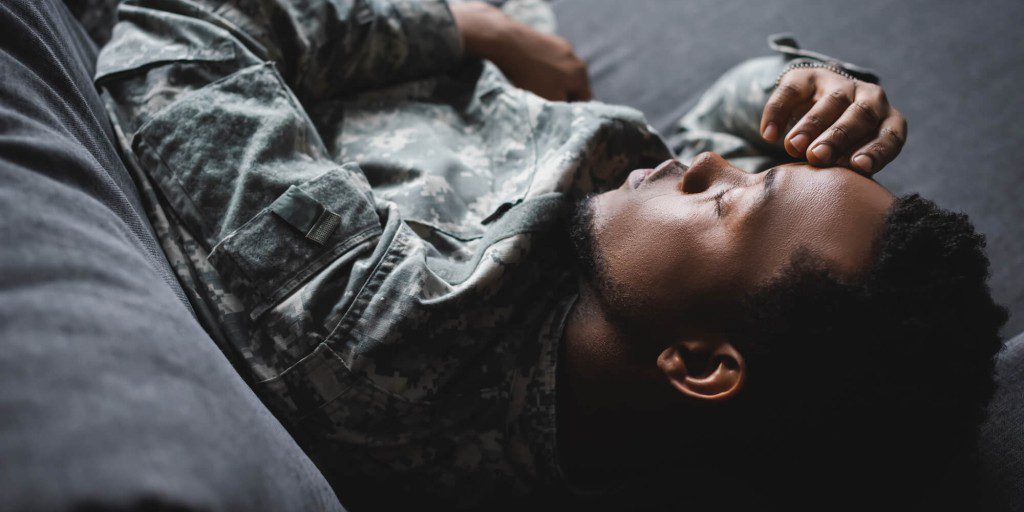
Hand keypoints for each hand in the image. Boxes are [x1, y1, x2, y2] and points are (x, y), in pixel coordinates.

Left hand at [450, 1, 591, 101]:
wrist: (508, 43)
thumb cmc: (530, 77)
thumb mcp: (550, 100)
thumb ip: (565, 109)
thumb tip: (571, 114)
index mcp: (581, 75)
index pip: (585, 100)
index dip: (571, 111)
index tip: (556, 116)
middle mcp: (576, 59)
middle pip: (573, 85)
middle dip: (561, 95)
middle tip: (543, 102)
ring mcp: (562, 46)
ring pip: (562, 72)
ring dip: (552, 81)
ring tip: (534, 86)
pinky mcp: (547, 39)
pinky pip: (550, 60)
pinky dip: (543, 68)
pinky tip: (529, 71)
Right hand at [759, 65, 906, 174]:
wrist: (817, 108)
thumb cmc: (840, 148)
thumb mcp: (851, 158)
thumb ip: (848, 171)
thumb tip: (834, 192)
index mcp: (887, 122)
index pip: (890, 135)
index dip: (876, 150)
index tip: (858, 167)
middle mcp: (870, 99)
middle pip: (861, 115)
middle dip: (838, 136)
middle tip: (817, 156)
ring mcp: (840, 84)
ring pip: (831, 101)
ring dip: (811, 125)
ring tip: (793, 147)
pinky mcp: (808, 76)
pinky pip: (792, 92)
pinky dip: (778, 113)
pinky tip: (769, 135)